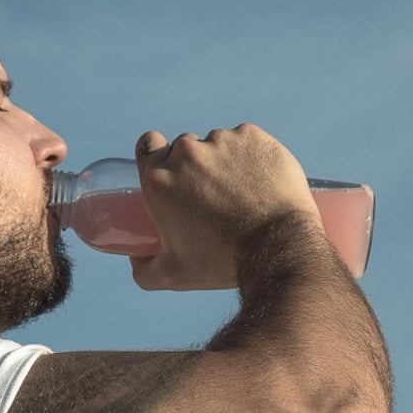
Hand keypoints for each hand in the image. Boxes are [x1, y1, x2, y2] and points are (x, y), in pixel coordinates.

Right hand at [129, 124, 322, 290]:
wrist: (276, 246)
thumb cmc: (221, 261)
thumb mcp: (173, 275)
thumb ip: (144, 271)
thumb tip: (136, 260)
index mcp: (159, 180)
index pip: (147, 146)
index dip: (155, 156)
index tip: (169, 173)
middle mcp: (186, 153)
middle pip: (183, 149)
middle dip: (192, 168)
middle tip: (208, 197)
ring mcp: (222, 141)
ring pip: (217, 145)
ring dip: (223, 162)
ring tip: (239, 195)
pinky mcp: (253, 137)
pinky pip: (246, 141)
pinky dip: (250, 157)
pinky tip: (258, 182)